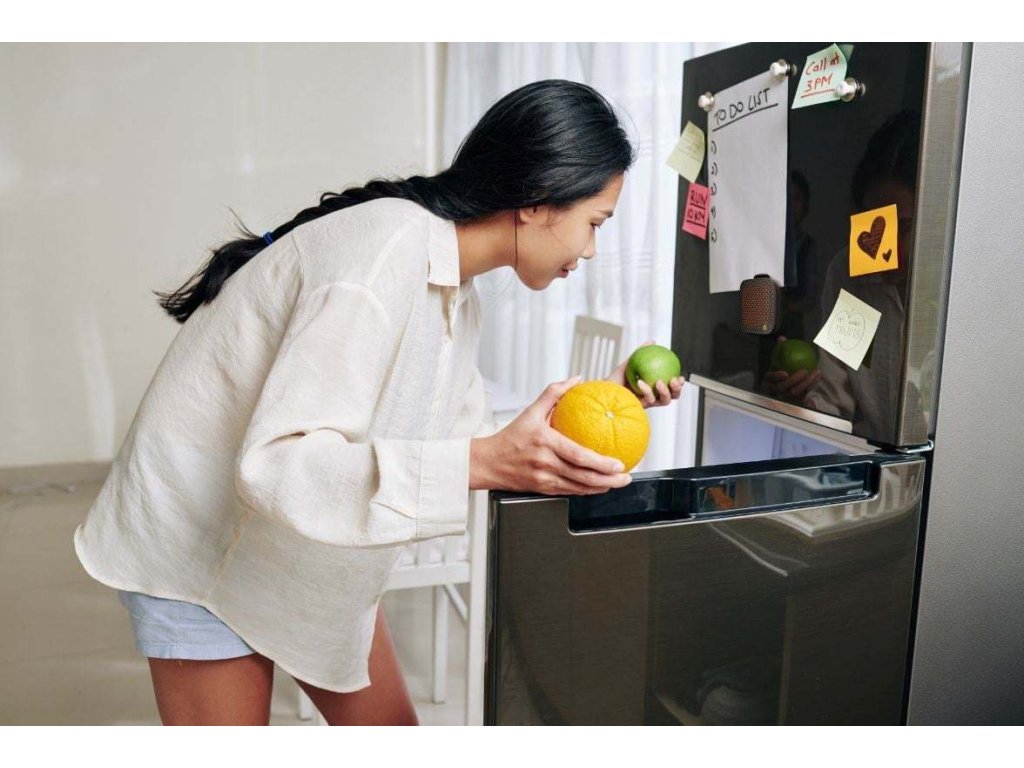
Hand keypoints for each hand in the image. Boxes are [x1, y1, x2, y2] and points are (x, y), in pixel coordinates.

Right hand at [469, 375, 632, 494]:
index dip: (600, 462)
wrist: (488, 463)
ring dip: (601, 487)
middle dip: (609, 480)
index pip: (577, 456)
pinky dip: (587, 491)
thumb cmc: (510, 438)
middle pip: (583, 477)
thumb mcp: (530, 411)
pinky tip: (599, 486)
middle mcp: (545, 463)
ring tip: (618, 482)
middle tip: (626, 476)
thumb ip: (553, 393)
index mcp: (544, 443)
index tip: (618, 463)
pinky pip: (570, 492)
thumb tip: (576, 379)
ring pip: (579, 488)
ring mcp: (545, 479)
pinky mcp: (543, 489)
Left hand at [605, 339, 684, 407]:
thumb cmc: (616, 378)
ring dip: (665, 391)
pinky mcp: (639, 408)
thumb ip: (641, 352)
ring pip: (663, 401)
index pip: (670, 388)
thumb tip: (652, 341)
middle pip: (671, 397)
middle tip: (674, 380)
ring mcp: (646, 404)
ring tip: (659, 382)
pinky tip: (641, 382)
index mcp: (653, 389)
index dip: (679, 384)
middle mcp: (652, 398)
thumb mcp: (630, 363)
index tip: (680, 376)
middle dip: (677, 389)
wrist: (604, 390)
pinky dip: (646, 390)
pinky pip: (647, 400)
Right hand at [761, 336, 821, 404]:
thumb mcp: (781, 357)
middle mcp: (777, 389)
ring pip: (796, 392)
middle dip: (794, 380)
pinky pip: (805, 392)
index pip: (770, 378)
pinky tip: (818, 375)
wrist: (792, 381)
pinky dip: (812, 384)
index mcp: (769, 379)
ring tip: (815, 372)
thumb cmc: (783, 367)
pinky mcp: (798, 399)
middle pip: (783, 387)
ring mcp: (787, 396)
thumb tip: (782, 338)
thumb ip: (780, 349)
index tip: (785, 373)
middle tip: (804, 371)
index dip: (776, 377)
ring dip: (807, 382)